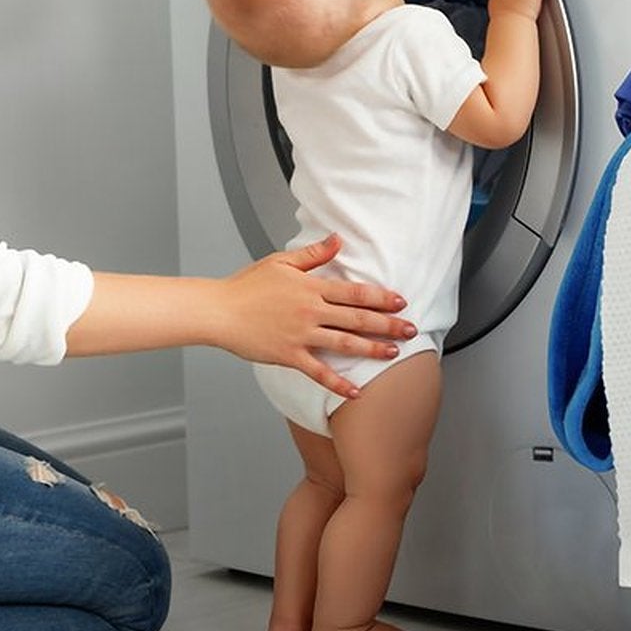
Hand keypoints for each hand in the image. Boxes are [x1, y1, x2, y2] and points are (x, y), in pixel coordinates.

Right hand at [217, 234, 413, 396]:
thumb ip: (314, 254)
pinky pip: (318, 372)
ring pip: (344, 344)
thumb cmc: (247, 286)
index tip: (401, 302)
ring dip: (371, 349)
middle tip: (411, 329)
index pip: (355, 292)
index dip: (381, 297)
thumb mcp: (281, 261)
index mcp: (311, 287)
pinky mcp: (289, 355)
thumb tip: (338, 240)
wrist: (218, 311)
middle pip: (357, 318)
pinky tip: (355, 390)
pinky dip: (338, 383)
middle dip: (388, 325)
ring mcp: (301, 335)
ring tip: (393, 353)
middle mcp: (310, 311)